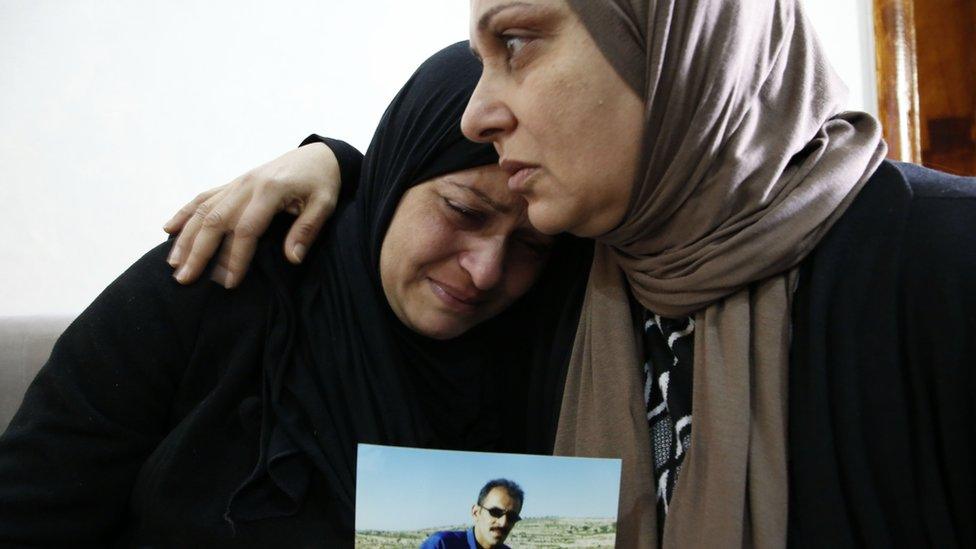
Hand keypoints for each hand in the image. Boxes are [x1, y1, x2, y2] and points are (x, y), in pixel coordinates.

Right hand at [163, 142, 340, 287]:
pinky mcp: (234, 183)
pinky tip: (169, 229)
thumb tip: (292, 258)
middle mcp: (247, 185)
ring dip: (186, 237)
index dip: (236, 257)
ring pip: (203, 209)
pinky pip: (204, 196)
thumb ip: (307, 230)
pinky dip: (185, 212)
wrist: (318, 155)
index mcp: (270, 190)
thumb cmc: (322, 182)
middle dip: (198, 252)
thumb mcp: (324, 204)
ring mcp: (237, 182)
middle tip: (184, 279)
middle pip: (215, 220)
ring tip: (173, 264)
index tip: (229, 282)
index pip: (247, 229)